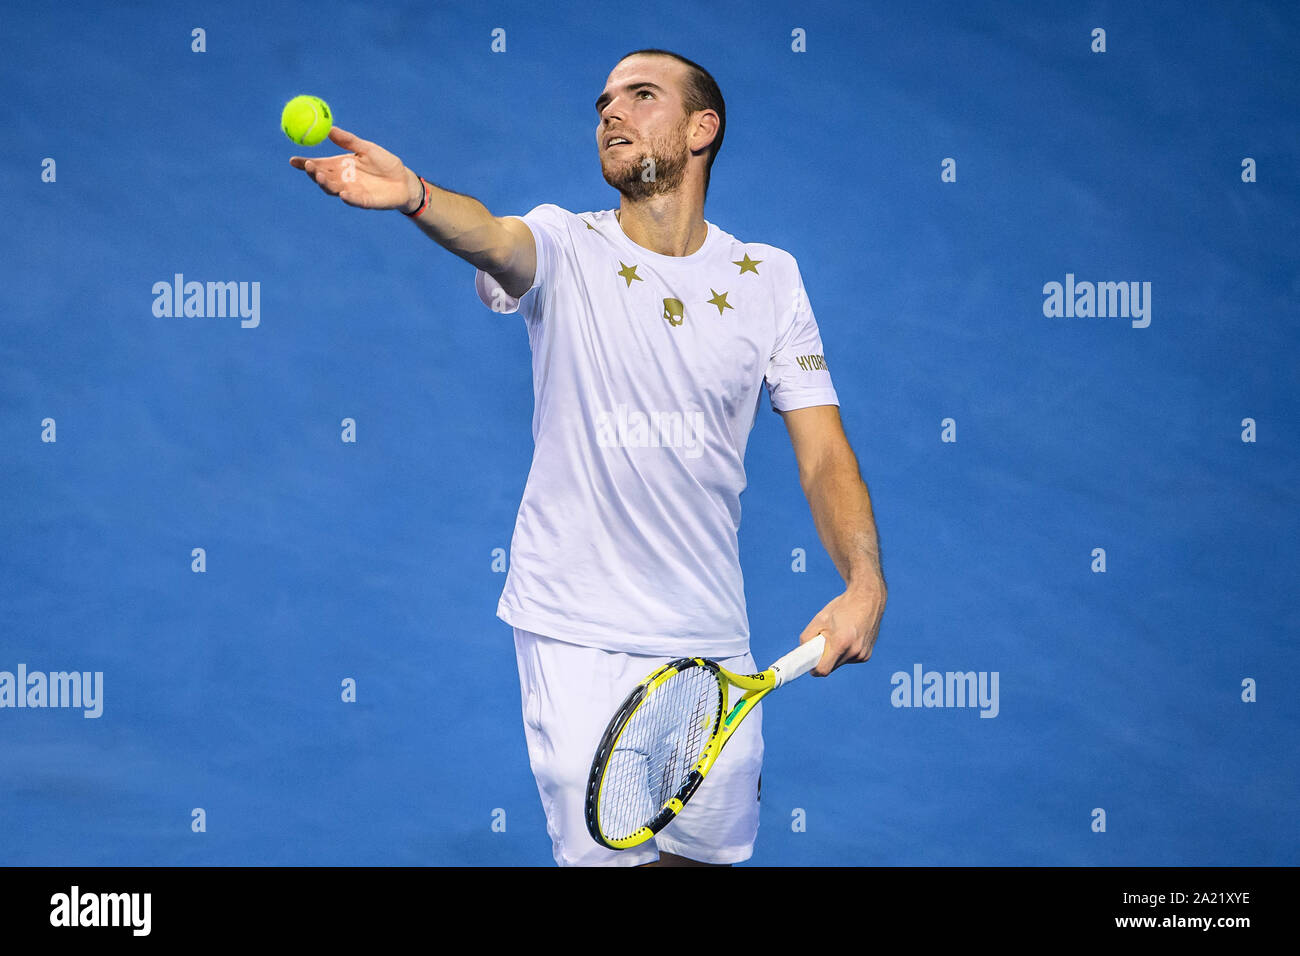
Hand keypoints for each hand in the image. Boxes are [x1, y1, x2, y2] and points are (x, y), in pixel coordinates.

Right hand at [289, 127, 421, 210]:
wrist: (404, 180)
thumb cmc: (385, 163)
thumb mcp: (366, 148)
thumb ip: (349, 141)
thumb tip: (329, 128)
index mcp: (340, 165)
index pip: (318, 164)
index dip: (304, 164)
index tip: (292, 160)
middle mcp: (342, 180)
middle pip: (321, 178)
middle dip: (313, 172)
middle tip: (309, 165)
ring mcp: (352, 191)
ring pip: (333, 190)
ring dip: (326, 184)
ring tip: (320, 175)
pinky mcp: (365, 201)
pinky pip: (354, 200)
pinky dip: (348, 198)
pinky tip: (342, 193)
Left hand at [799, 581, 885, 675]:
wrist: (867, 598)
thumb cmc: (841, 608)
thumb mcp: (819, 619)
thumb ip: (807, 638)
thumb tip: (804, 653)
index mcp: (841, 643)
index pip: (823, 669)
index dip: (814, 668)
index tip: (809, 663)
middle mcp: (854, 652)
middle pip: (831, 667)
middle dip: (824, 658)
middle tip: (822, 643)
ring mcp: (863, 655)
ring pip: (840, 663)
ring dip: (835, 655)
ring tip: (838, 636)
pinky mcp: (867, 655)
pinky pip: (849, 659)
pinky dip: (845, 652)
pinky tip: (848, 637)